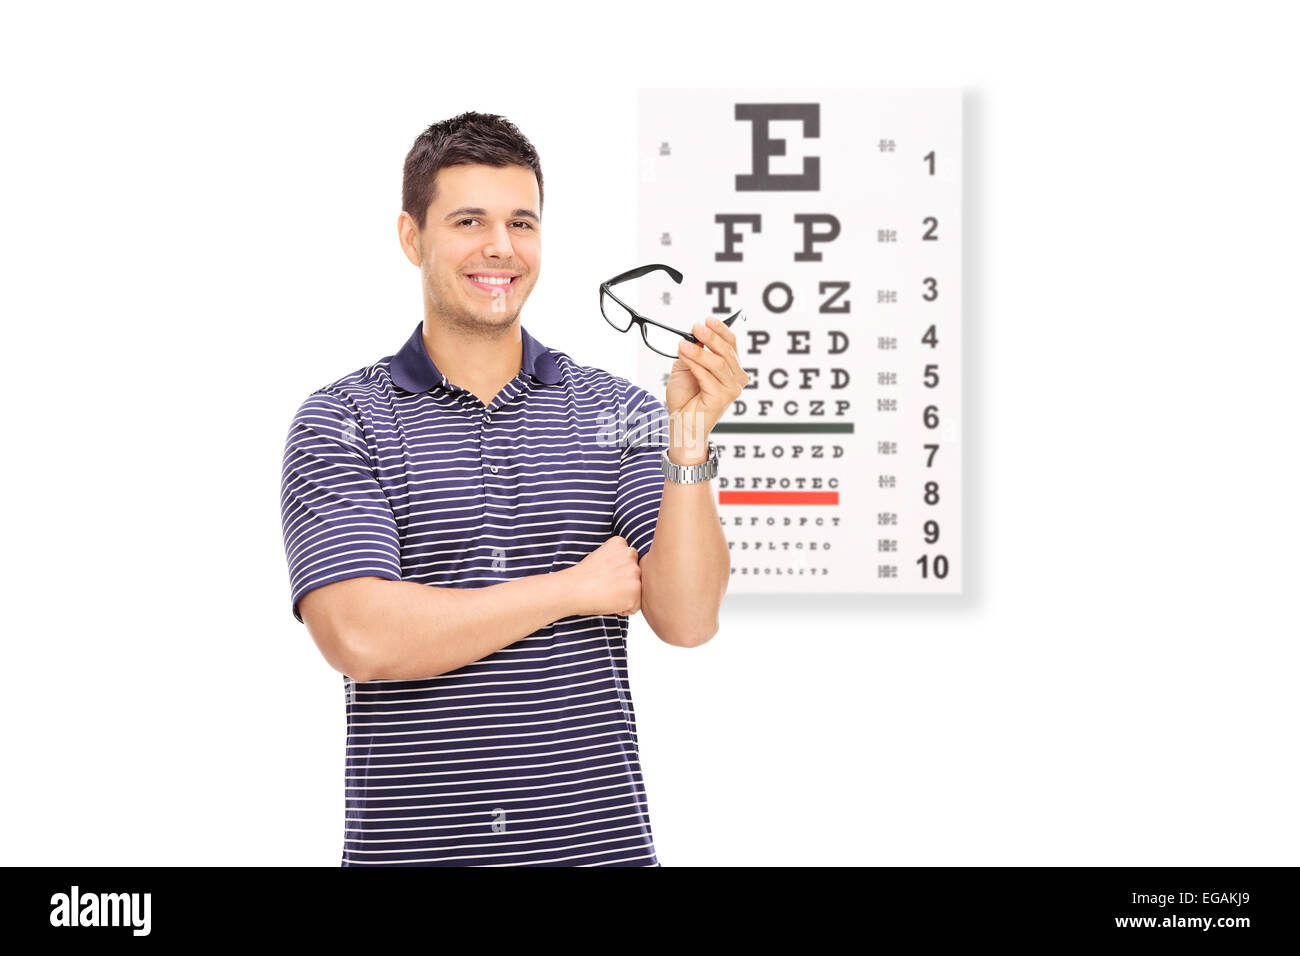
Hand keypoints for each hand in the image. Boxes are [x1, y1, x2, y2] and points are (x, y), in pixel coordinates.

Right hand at [556, 535, 641, 616]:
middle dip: (624, 584)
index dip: (617, 572)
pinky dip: (624, 609)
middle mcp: (630, 554)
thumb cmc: (580, 578)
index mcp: (619, 543)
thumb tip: (626, 572)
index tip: (603, 575)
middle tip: (605, 587)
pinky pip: (635, 606)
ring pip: (637, 590)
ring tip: (606, 594)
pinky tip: (609, 602)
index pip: (629, 561)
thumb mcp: (599, 556)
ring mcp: (634, 572)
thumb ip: (616, 559)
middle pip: (635, 575)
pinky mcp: (635, 590)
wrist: (572, 589)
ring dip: (625, 596)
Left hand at [665, 315, 749, 463]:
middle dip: (711, 337)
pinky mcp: (721, 398)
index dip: (721, 330)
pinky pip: (707, 376)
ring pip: (717, 363)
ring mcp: (731, 390)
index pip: (731, 345)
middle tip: (697, 327)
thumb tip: (693, 336)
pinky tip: (684, 356)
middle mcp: (735, 380)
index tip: (708, 320)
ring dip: (699, 351)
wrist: (681, 423)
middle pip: (726, 352)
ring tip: (683, 344)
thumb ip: (693, 353)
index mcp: (731, 370)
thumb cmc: (685, 399)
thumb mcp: (687, 367)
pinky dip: (695, 364)